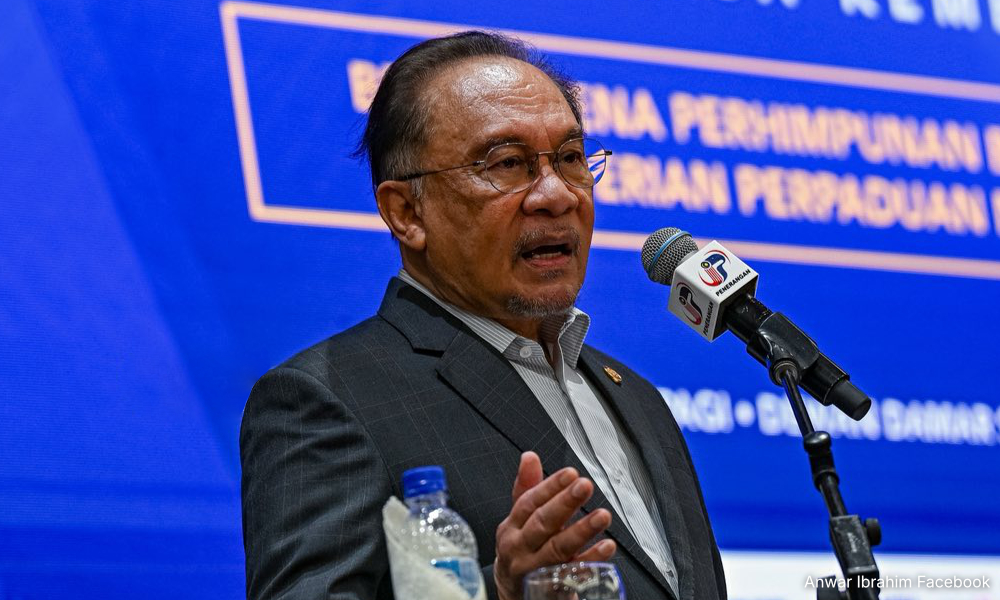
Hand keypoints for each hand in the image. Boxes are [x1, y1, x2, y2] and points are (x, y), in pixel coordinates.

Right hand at [493, 452, 616, 599]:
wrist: (514, 595)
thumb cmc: (521, 551)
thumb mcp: (518, 520)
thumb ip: (527, 488)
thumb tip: (529, 457)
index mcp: (511, 528)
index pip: (528, 503)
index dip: (549, 487)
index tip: (570, 473)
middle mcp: (521, 549)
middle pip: (542, 524)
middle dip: (565, 503)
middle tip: (585, 486)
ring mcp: (536, 570)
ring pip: (559, 549)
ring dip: (582, 531)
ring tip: (602, 515)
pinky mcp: (553, 588)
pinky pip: (573, 574)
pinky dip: (591, 560)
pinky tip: (606, 547)